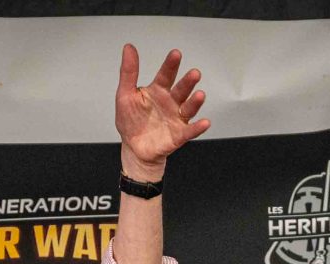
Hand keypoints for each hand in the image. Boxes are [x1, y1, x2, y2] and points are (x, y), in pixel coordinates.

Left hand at [115, 45, 209, 176]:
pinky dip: (198, 127)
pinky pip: (190, 131)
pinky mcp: (179, 135)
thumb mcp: (125, 95)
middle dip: (188, 82)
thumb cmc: (130, 121)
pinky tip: (204, 122)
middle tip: (194, 73)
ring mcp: (176, 118)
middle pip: (181, 90)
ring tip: (199, 95)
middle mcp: (170, 102)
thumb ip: (128, 72)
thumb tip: (129, 48)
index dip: (171, 65)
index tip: (176, 54)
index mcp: (158, 91)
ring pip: (188, 108)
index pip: (166, 75)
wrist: (133, 148)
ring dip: (195, 102)